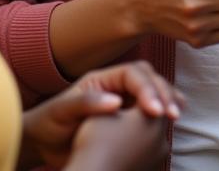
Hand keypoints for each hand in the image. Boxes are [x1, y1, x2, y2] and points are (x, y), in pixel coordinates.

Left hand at [20, 61, 181, 169]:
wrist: (41, 144)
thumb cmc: (48, 123)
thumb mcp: (62, 111)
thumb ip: (87, 103)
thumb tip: (117, 101)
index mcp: (103, 79)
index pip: (133, 74)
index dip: (147, 88)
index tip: (155, 110)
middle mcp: (116, 86)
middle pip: (148, 79)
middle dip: (163, 92)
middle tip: (173, 113)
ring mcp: (123, 100)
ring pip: (153, 92)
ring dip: (167, 100)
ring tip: (178, 113)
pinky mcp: (126, 118)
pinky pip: (149, 111)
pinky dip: (162, 113)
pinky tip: (171, 121)